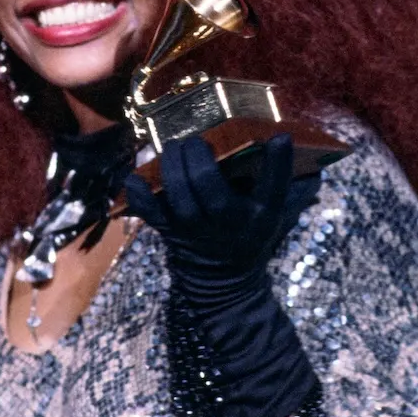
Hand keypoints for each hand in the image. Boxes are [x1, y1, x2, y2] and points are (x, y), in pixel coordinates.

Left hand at [124, 134, 320, 302]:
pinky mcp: (170, 233)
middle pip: (210, 186)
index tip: (280, 137)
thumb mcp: (271, 211)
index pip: (274, 188)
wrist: (224, 279)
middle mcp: (228, 222)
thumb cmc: (248, 232)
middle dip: (198, 155)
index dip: (278, 163)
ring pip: (180, 197)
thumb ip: (274, 177)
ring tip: (174, 147)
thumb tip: (280, 137)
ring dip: (173, 167)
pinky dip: (140, 196)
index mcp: (260, 215)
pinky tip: (136, 177)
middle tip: (195, 140)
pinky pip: (151, 214)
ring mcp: (196, 229)